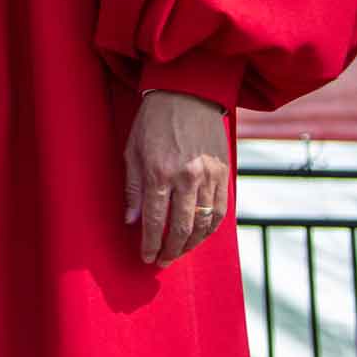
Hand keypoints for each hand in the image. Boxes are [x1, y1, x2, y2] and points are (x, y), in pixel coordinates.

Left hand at [123, 90, 227, 266]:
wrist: (187, 94)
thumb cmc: (152, 122)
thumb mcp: (132, 151)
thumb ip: (133, 188)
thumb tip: (131, 221)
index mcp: (159, 170)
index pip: (154, 219)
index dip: (150, 242)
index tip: (146, 257)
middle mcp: (187, 176)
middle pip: (182, 227)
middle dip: (171, 250)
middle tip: (162, 262)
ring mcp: (209, 176)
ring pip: (204, 223)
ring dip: (192, 244)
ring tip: (179, 252)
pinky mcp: (225, 173)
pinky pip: (220, 210)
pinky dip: (210, 228)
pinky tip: (200, 235)